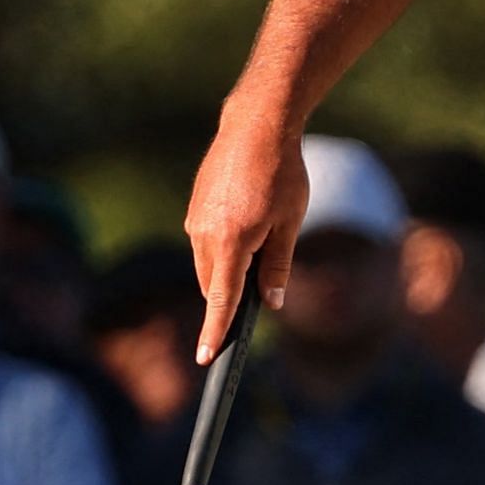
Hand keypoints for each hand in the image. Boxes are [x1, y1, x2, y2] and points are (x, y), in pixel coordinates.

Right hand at [184, 103, 309, 360]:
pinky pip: (204, 245)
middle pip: (213, 287)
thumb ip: (278, 268)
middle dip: (228, 301)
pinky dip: (221, 252)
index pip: (221, 301)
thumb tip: (270, 304)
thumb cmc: (281, 174)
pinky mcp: (195, 209)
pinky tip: (245, 232)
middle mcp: (204, 236)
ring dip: (226, 274)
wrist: (255, 126)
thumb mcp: (290, 224)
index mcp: (231, 243)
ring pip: (207, 266)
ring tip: (259, 250)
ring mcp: (195, 221)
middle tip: (256, 301)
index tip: (206, 358)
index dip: (215, 332)